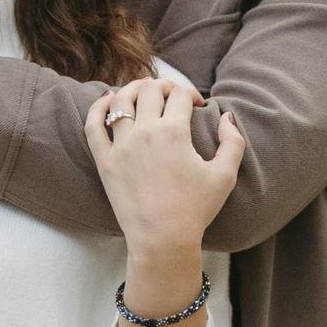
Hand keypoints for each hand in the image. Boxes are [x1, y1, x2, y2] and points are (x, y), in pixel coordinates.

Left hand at [85, 77, 243, 258]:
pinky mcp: (105, 162)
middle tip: (172, 96)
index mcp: (174, 132)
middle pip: (150, 90)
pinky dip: (97, 107)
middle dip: (165, 86)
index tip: (197, 107)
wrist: (162, 240)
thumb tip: (227, 115)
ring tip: (143, 92)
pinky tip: (107, 99)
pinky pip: (93, 126)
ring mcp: (121, 146)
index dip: (192, 94)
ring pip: (121, 100)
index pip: (180, 94)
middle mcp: (145, 133)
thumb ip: (233, 141)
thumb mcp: (224, 175)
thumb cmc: (195, 210)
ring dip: (133, 89)